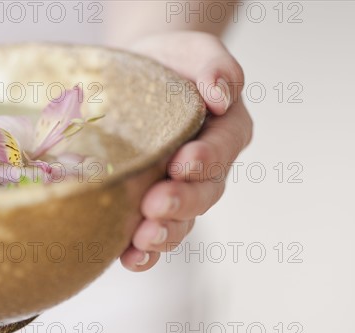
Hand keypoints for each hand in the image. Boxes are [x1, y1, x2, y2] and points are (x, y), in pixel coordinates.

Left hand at [119, 31, 252, 270]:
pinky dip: (145, 253)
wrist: (139, 79)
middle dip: (180, 203)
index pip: (223, 148)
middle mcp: (207, 168)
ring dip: (164, 233)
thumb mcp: (195, 52)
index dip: (206, 160)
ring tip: (143, 240)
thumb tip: (220, 95)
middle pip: (204, 194)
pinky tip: (130, 259)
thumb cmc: (171, 64)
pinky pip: (153, 234)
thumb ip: (215, 67)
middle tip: (155, 207)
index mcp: (225, 131)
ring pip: (181, 221)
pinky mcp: (150, 205)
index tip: (182, 163)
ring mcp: (180, 191)